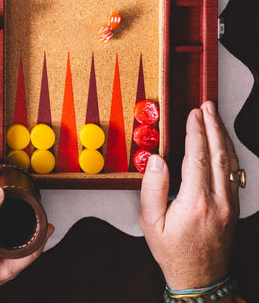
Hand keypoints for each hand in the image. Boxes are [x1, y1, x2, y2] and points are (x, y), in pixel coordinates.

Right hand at [139, 101, 239, 290]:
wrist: (200, 280)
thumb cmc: (172, 251)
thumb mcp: (151, 222)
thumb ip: (153, 187)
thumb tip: (157, 159)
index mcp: (196, 202)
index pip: (198, 156)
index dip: (195, 132)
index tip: (192, 114)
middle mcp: (218, 201)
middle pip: (219, 154)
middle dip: (213, 126)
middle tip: (207, 106)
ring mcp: (230, 204)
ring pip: (230, 162)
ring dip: (223, 136)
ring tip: (215, 117)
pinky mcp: (234, 208)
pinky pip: (234, 174)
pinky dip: (229, 153)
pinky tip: (223, 144)